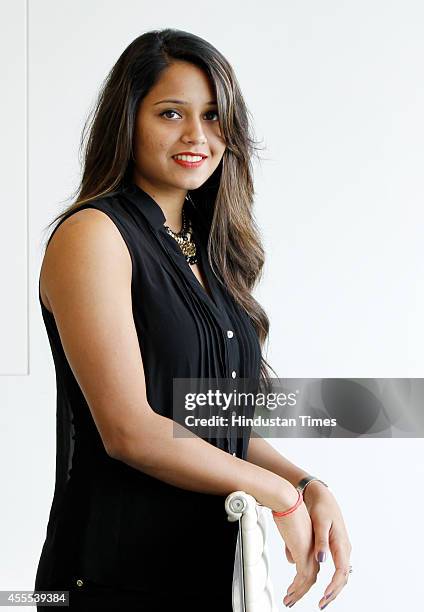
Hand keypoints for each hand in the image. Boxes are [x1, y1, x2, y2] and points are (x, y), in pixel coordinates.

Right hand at [273, 489, 319, 607]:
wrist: (288, 502)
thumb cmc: (287, 513)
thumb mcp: (290, 534)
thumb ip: (293, 548)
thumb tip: (291, 559)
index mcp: (312, 546)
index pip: (310, 569)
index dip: (303, 582)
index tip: (295, 591)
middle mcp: (314, 551)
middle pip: (311, 578)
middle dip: (301, 592)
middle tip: (291, 600)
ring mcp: (310, 552)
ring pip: (308, 580)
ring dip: (298, 592)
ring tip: (289, 600)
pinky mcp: (304, 552)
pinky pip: (303, 577)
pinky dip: (298, 588)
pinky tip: (291, 593)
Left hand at [302, 481, 352, 608]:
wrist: (323, 497)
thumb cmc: (321, 508)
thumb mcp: (319, 523)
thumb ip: (320, 542)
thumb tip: (321, 560)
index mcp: (341, 543)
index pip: (341, 571)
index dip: (333, 586)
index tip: (324, 596)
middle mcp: (344, 548)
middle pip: (343, 577)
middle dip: (334, 593)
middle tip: (321, 604)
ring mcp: (342, 549)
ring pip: (342, 575)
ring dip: (334, 589)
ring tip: (323, 601)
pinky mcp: (337, 548)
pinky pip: (339, 569)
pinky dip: (333, 581)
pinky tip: (326, 588)